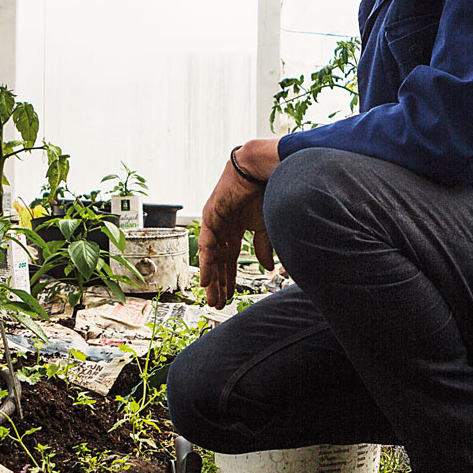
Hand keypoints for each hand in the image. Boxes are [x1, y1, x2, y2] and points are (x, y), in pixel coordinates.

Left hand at [198, 139, 280, 308]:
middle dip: (219, 283)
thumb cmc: (266, 191)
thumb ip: (264, 248)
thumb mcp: (266, 227)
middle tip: (218, 303)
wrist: (262, 169)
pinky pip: (205, 244)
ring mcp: (214, 222)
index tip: (230, 296)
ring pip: (210, 256)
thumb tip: (266, 269)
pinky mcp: (209, 216)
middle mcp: (223, 227)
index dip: (230, 278)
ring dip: (211, 278)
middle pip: (218, 261)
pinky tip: (206, 279)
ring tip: (211, 297)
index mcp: (236, 228)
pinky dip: (206, 262)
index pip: (230, 259)